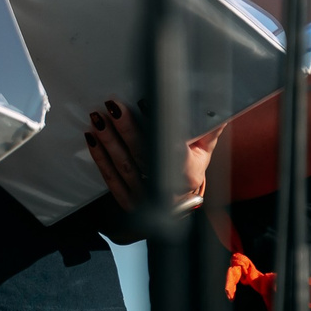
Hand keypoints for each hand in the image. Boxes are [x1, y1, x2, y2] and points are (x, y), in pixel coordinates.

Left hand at [84, 101, 217, 230]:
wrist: (178, 207)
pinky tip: (92, 138)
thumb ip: (208, 128)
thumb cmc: (190, 172)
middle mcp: (168, 191)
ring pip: (125, 167)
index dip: (160, 127)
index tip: (147, 105)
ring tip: (98, 117)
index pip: (175, 149)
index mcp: (190, 175)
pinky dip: (100, 158)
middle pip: (145, 156)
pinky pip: (111, 180)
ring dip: (109, 140)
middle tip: (114, 106)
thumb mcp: (203, 151)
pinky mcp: (128, 203)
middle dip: (127, 129)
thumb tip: (218, 104)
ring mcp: (146, 199)